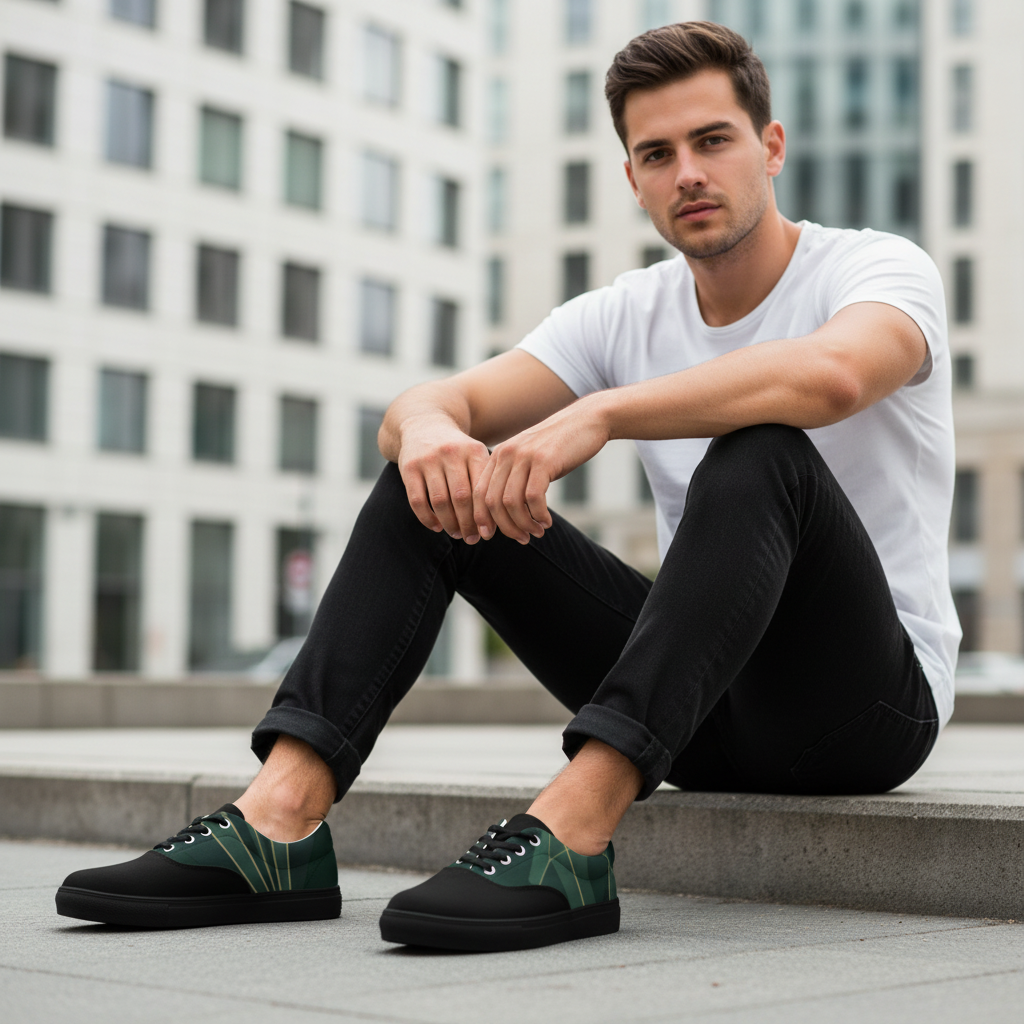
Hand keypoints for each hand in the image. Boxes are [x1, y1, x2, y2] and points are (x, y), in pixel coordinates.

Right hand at [397, 416, 494, 543]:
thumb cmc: (458, 451)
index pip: (482, 490)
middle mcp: (452, 452)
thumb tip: (494, 524)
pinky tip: (436, 526)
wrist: (425, 425)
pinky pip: (417, 501)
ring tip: (456, 534)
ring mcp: (428, 459)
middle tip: (471, 539)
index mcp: (474, 450)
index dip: (485, 515)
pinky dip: (427, 518)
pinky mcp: (408, 467)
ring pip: (440, 501)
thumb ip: (485, 482)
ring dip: (449, 523)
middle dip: (468, 523)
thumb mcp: (475, 456)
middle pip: (462, 498)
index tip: (487, 534)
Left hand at [475, 398, 608, 543]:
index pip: (479, 493)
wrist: (588, 420)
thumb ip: (516, 481)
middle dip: (505, 526)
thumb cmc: (561, 446)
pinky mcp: (543, 460)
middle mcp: (506, 454)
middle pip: (492, 501)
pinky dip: (538, 515)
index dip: (482, 518)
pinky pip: (533, 497)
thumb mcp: (531, 460)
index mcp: (499, 455)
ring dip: (523, 524)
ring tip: (536, 532)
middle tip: (522, 538)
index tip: (490, 536)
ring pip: (511, 502)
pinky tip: (547, 521)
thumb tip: (508, 515)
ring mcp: (524, 456)